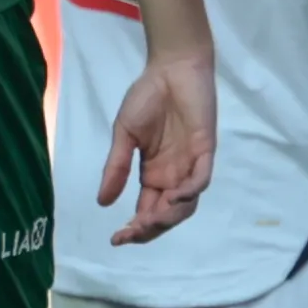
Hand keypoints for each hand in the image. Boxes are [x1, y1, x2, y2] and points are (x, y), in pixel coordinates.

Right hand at [98, 47, 217, 244]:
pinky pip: (201, 178)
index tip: (116, 239)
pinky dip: (190, 191)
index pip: (147, 211)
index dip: (134, 229)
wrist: (170, 67)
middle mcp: (174, 175)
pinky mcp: (204, 150)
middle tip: (131, 233)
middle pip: (167, 214)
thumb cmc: (148, 96)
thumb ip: (116, 167)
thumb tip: (102, 202)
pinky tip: (174, 197)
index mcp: (154, 174)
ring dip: (169, 217)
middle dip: (150, 229)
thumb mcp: (124, 134)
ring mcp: (190, 164)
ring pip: (185, 204)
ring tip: (149, 222)